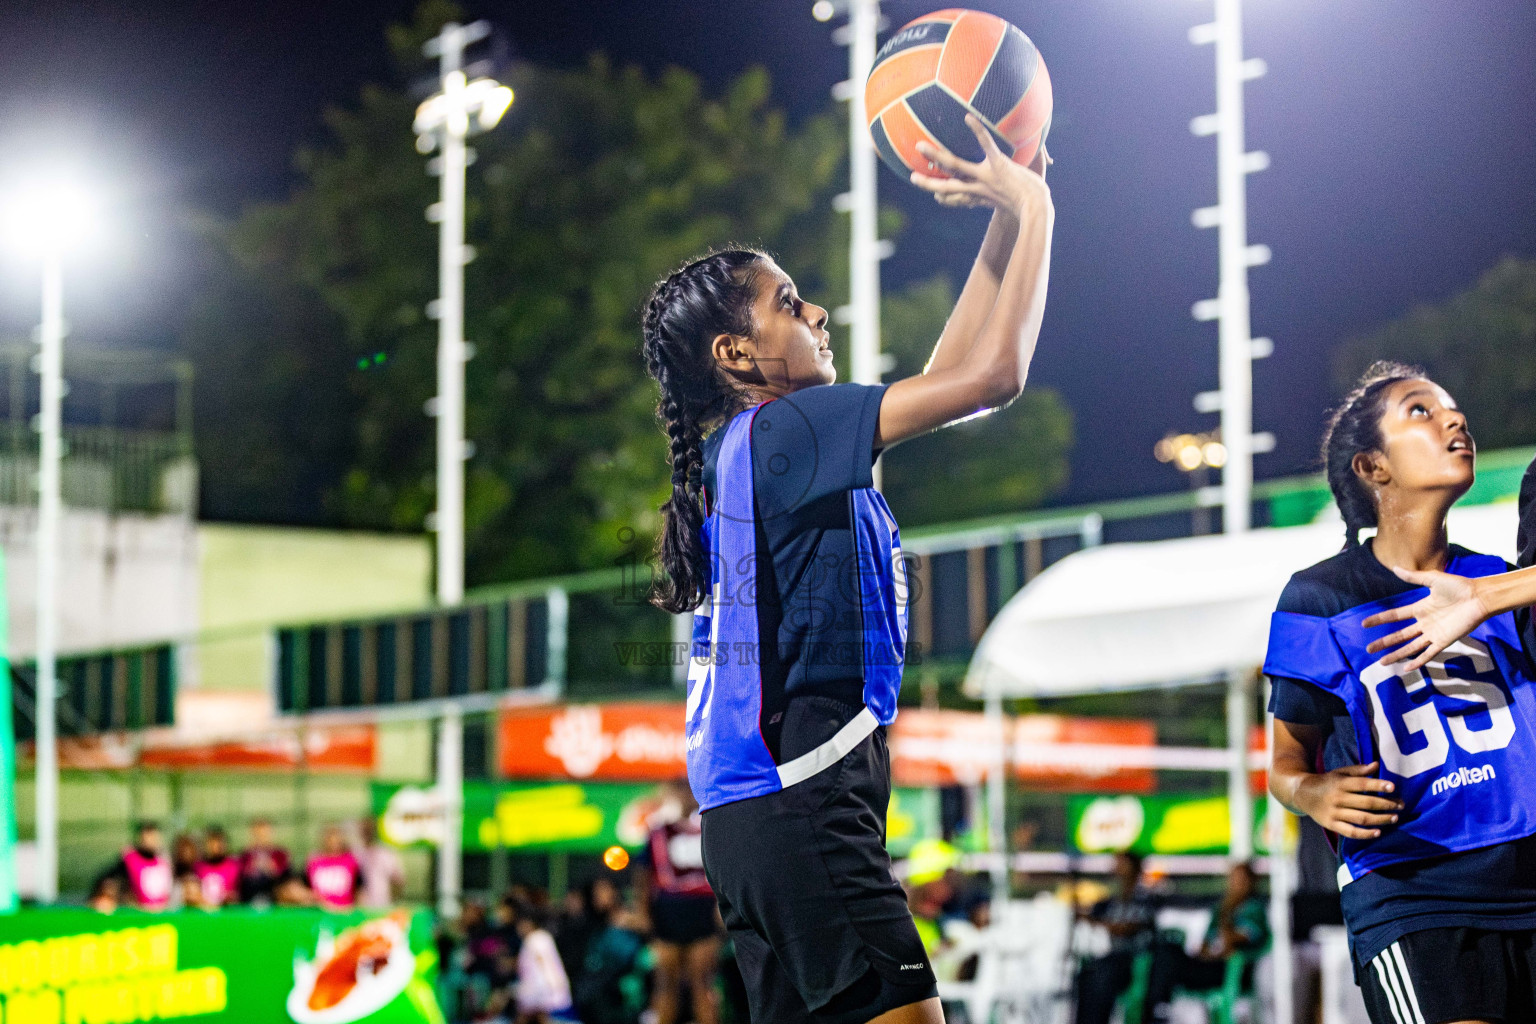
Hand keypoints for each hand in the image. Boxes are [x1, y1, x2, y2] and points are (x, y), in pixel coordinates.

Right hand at [910, 114, 1050, 215]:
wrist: (1037, 207)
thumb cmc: (1028, 205)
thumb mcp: (1011, 203)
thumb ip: (1006, 196)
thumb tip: (1003, 195)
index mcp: (979, 198)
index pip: (954, 199)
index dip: (942, 197)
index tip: (934, 194)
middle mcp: (978, 188)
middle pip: (946, 186)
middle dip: (927, 182)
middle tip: (910, 175)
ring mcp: (987, 175)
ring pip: (955, 165)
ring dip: (936, 156)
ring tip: (920, 146)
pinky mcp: (999, 164)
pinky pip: (985, 145)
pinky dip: (977, 131)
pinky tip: (968, 118)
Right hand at [1291, 761, 1400, 839]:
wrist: (1301, 793)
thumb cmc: (1326, 782)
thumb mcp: (1339, 773)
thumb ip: (1358, 770)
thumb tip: (1376, 765)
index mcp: (1340, 783)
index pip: (1362, 784)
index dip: (1378, 785)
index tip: (1393, 787)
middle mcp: (1337, 798)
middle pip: (1366, 803)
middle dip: (1386, 804)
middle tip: (1401, 805)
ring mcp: (1334, 813)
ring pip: (1361, 818)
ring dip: (1380, 819)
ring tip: (1394, 818)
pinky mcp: (1331, 825)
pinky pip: (1350, 832)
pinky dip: (1365, 834)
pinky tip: (1378, 832)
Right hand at [1363, 567, 1490, 670]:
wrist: (1479, 597)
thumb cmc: (1458, 587)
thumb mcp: (1433, 579)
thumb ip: (1414, 577)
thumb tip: (1395, 568)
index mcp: (1420, 608)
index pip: (1395, 616)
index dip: (1380, 619)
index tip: (1364, 624)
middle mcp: (1424, 623)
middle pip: (1399, 635)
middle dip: (1384, 643)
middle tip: (1368, 649)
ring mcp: (1433, 634)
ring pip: (1410, 647)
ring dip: (1396, 654)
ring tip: (1382, 662)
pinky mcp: (1445, 641)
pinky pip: (1429, 653)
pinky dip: (1418, 661)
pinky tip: (1407, 668)